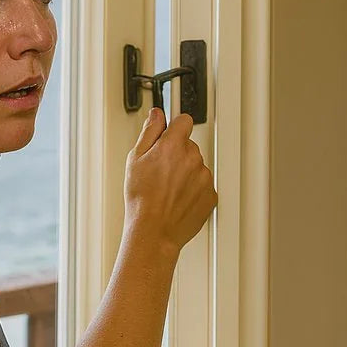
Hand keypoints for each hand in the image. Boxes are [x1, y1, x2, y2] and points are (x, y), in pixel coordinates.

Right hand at [123, 107, 217, 255]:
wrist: (154, 230)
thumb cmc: (141, 199)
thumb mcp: (135, 159)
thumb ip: (149, 132)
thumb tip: (156, 115)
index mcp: (173, 146)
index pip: (184, 121)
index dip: (175, 127)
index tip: (170, 133)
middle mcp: (192, 158)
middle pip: (189, 146)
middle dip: (177, 154)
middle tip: (160, 171)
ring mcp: (204, 177)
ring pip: (196, 166)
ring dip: (186, 173)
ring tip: (167, 190)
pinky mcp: (210, 194)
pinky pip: (203, 185)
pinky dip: (193, 190)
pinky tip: (177, 199)